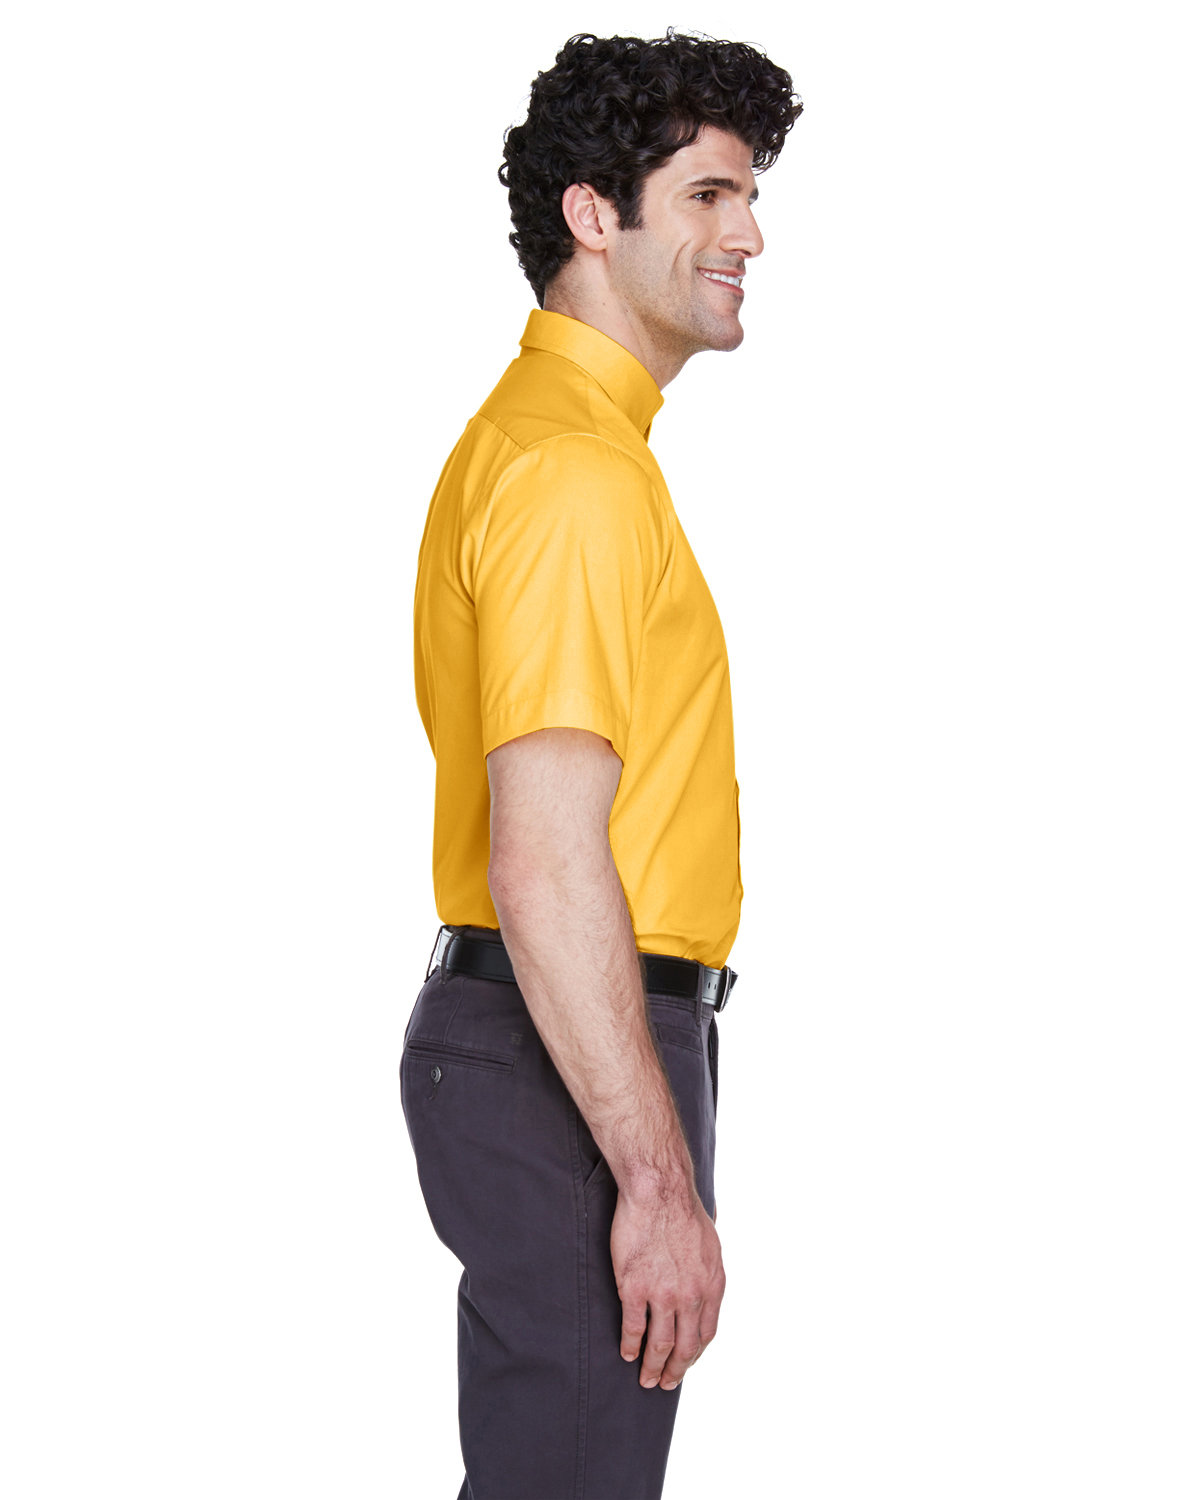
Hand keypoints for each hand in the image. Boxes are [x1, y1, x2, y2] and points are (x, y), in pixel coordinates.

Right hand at [611, 1183, 725, 1390]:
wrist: (659, 1190)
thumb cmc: (683, 1209)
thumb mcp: (711, 1243)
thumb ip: (708, 1269)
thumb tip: (707, 1274)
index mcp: (713, 1285)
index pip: (706, 1333)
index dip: (695, 1353)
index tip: (686, 1361)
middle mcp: (691, 1295)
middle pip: (684, 1346)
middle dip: (675, 1370)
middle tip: (666, 1384)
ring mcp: (663, 1294)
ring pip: (658, 1344)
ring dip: (652, 1366)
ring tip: (646, 1379)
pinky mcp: (634, 1287)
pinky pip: (633, 1327)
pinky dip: (629, 1344)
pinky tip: (626, 1352)